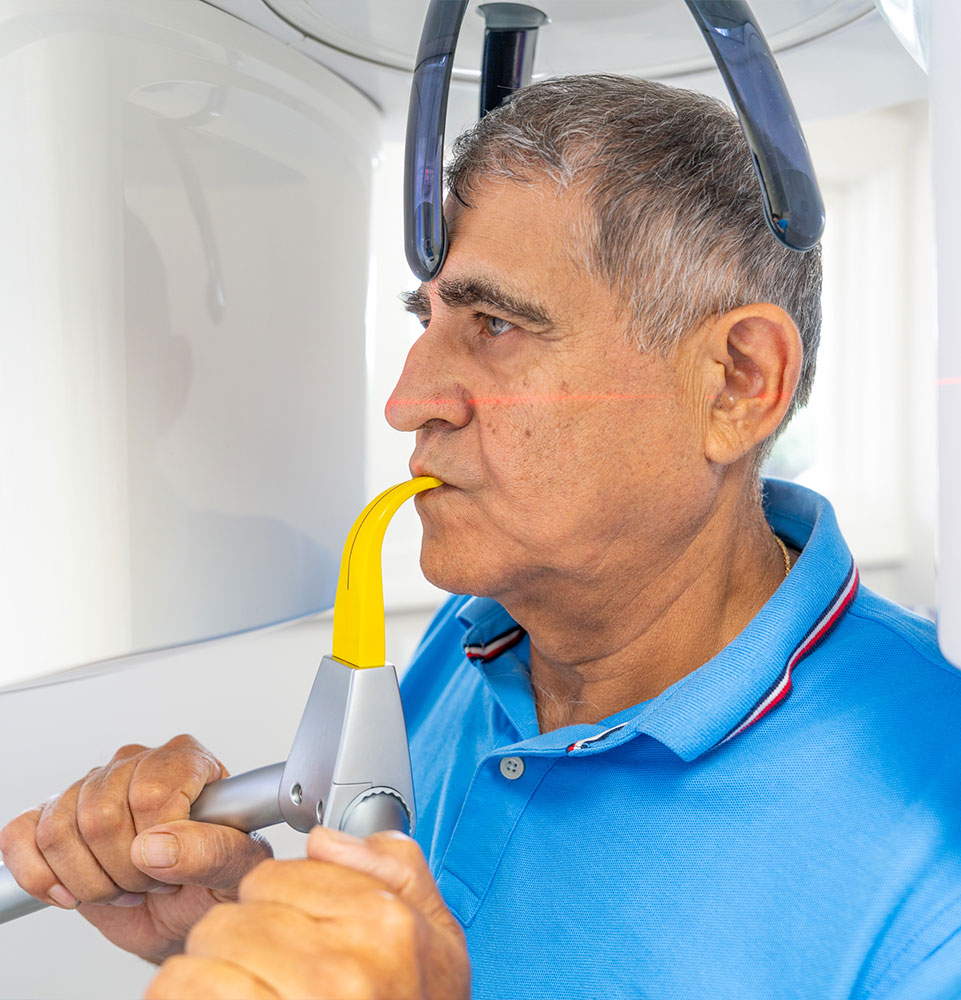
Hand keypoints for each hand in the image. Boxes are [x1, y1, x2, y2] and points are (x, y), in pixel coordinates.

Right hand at [0, 734, 271, 962]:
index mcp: (187, 760)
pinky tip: (72, 894)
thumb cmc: (216, 880)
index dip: (158, 845)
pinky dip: (40, 876)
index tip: (175, 869)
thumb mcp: (236, 869)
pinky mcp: (56, 816)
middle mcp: (138, 762)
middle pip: (101, 815)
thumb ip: (212, 852)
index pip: (151, 793)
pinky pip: (22, 835)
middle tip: (151, 885)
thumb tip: (157, 847)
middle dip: (124, 871)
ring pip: (59, 830)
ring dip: (89, 881)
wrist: (185, 911)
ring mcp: (93, 785)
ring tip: (123, 888)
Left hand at [145, 826, 470, 999]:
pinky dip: (183, 999)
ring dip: (201, 980)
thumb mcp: (438, 941)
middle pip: (230, 918)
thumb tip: (325, 839)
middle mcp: (342, 969)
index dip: (267, 904)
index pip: (274, 877)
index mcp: (384, 926)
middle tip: (256, 974)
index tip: (281, 931)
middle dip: (230, 944)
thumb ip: (396, 869)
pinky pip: (181, 995)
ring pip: (196, 961)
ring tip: (231, 994)